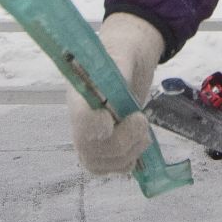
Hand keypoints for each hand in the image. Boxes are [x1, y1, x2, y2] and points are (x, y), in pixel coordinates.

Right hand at [68, 13, 163, 174]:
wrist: (127, 60)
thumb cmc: (121, 53)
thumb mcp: (122, 53)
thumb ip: (120, 68)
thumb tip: (120, 80)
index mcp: (78, 95)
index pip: (78, 118)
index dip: (92, 127)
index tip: (110, 121)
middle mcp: (79, 120)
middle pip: (90, 149)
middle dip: (122, 141)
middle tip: (141, 119)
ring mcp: (90, 138)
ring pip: (102, 163)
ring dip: (130, 151)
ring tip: (143, 129)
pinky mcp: (105, 150)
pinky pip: (112, 168)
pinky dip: (129, 160)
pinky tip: (137, 143)